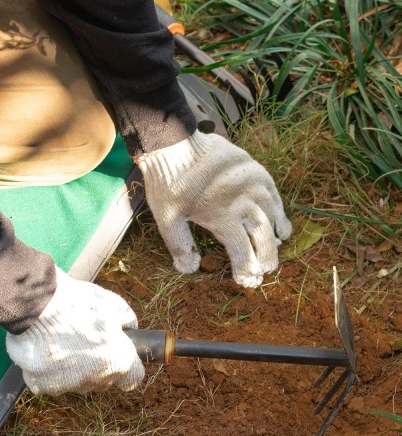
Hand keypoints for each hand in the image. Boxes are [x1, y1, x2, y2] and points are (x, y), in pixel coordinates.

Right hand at [6, 268, 144, 394]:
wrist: (35, 306)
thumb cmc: (77, 303)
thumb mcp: (113, 304)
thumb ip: (126, 321)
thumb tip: (128, 329)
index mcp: (119, 362)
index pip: (133, 379)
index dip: (126, 365)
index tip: (116, 352)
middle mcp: (95, 380)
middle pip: (103, 380)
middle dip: (98, 364)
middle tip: (84, 339)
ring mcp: (67, 386)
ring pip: (75, 381)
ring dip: (73, 367)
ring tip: (60, 340)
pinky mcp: (41, 386)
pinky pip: (49, 381)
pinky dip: (48, 369)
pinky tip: (43, 348)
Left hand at [138, 130, 291, 287]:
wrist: (176, 144)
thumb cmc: (169, 184)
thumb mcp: (167, 218)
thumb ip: (180, 245)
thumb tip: (190, 270)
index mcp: (224, 218)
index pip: (242, 252)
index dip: (246, 269)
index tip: (247, 281)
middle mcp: (245, 203)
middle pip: (263, 238)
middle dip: (266, 257)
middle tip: (266, 270)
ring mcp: (255, 185)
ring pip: (273, 216)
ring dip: (275, 234)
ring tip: (278, 246)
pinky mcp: (257, 171)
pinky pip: (275, 195)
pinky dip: (278, 211)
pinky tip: (278, 220)